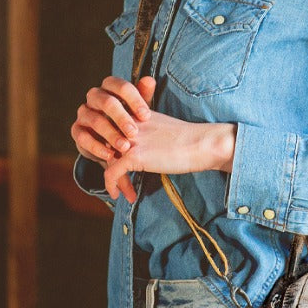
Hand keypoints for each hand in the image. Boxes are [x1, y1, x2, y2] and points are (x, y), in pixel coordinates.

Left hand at [71, 76, 235, 203]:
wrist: (202, 143)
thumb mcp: (162, 126)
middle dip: (108, 163)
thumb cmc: (190, 138)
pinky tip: (116, 195)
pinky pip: (111, 172)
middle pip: (104, 143)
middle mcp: (128, 123)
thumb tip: (140, 149)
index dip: (110, 147)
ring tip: (119, 191)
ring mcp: (129, 139)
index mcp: (134, 113)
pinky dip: (110, 185)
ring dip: (111, 178)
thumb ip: (146, 131)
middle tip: (118, 181)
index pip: (110, 127)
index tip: (117, 163)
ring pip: (105, 158)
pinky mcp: (133, 155)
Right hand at [72, 75, 154, 163]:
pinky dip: (97, 147)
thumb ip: (144, 95)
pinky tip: (110, 155)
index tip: (146, 116)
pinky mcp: (76, 130)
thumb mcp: (138, 110)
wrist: (113, 141)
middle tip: (134, 133)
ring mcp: (83, 113)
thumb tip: (149, 80)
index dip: (134, 100)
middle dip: (122, 118)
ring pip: (95, 121)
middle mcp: (94, 97)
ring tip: (125, 147)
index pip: (120, 86)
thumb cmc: (128, 120)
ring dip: (111, 135)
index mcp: (110, 87)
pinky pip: (83, 137)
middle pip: (106, 102)